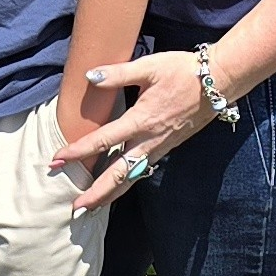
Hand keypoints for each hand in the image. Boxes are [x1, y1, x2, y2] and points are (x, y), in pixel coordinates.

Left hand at [51, 50, 214, 214]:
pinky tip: (120, 185)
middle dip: (96, 193)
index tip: (57, 160)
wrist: (219, 81)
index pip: (103, 141)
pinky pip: (144, 169)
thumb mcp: (149, 67)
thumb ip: (118, 73)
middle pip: (118, 174)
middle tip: (75, 208)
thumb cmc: (183, 70)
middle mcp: (150, 139)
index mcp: (141, 120)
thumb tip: (90, 76)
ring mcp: (161, 146)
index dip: (78, 151)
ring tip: (94, 206)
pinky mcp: (169, 146)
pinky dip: (129, 181)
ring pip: (133, 177)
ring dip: (112, 193)